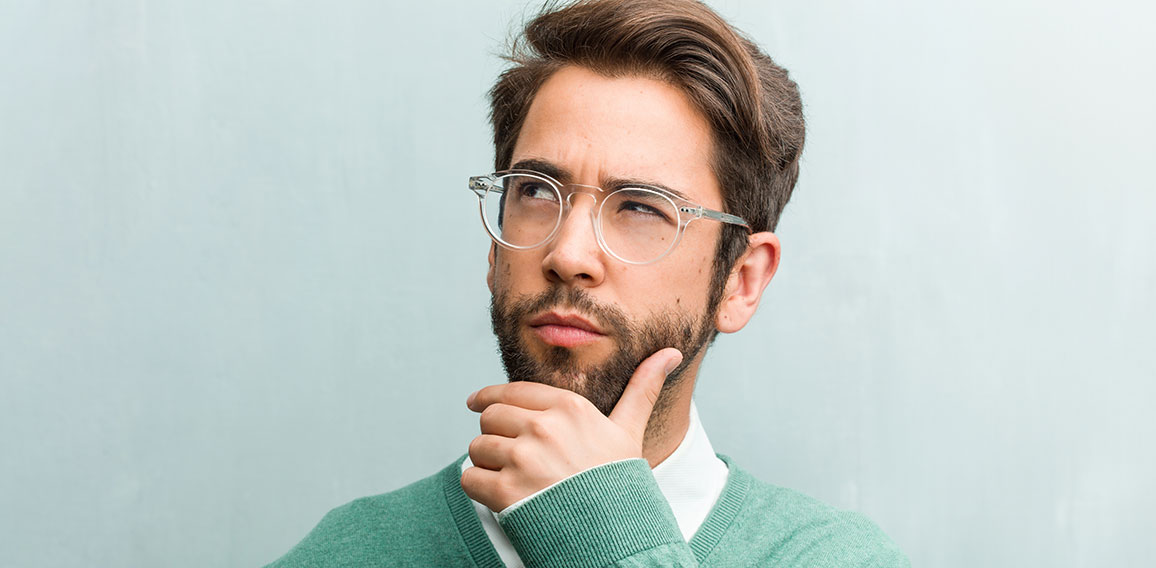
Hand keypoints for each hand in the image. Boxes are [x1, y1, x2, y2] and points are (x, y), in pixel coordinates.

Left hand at [460, 347, 683, 511]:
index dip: (490, 398)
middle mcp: (542, 428)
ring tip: (512, 477)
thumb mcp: (630, 431)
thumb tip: (670, 354)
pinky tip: (503, 496)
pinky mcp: (505, 492)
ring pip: (477, 447)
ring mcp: (522, 460)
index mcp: (568, 407)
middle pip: (490, 417)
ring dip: (487, 463)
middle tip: (510, 454)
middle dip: (495, 435)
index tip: (477, 403)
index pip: (511, 392)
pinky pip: (470, 478)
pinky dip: (480, 488)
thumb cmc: (620, 483)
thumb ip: (642, 389)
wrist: (615, 536)